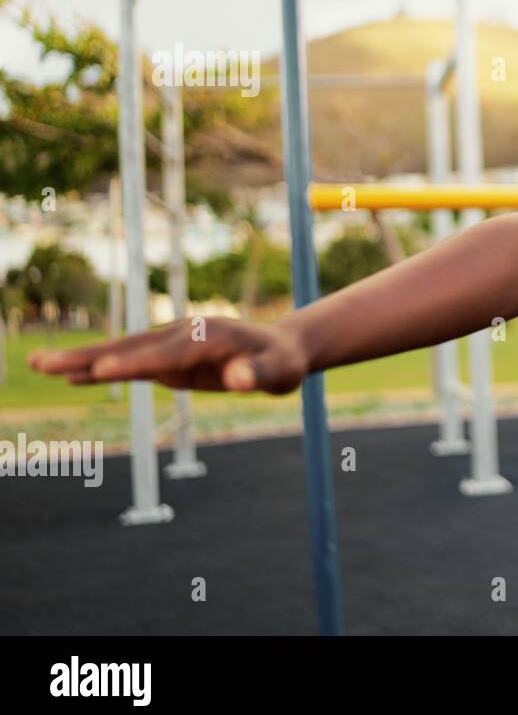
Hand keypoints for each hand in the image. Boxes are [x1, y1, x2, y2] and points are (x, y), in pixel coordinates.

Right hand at [27, 317, 309, 394]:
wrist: (282, 349)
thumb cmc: (283, 363)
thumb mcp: (281, 373)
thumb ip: (258, 376)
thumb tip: (239, 380)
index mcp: (208, 337)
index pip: (166, 355)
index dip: (134, 364)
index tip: (100, 371)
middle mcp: (183, 334)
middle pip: (131, 348)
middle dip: (87, 357)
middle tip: (42, 364)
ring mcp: (172, 343)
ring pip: (122, 353)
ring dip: (82, 360)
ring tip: (38, 364)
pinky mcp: (169, 357)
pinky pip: (130, 364)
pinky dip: (101, 369)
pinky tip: (72, 377)